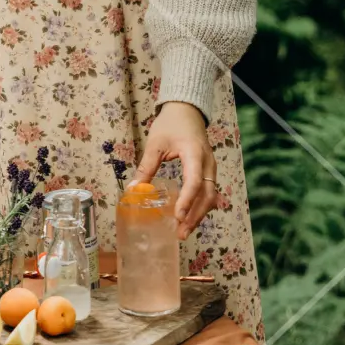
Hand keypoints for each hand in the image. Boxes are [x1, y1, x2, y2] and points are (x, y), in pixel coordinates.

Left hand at [134, 102, 217, 239]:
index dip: (187, 200)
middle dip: (195, 216)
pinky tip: (188, 218)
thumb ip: (146, 166)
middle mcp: (208, 163)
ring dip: (198, 215)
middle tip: (181, 233)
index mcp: (194, 153)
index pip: (194, 181)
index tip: (177, 216)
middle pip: (207, 194)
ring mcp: (210, 168)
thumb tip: (133, 189)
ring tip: (184, 231)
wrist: (187, 111)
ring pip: (210, 196)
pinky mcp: (208, 172)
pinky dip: (200, 207)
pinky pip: (208, 193)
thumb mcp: (155, 143)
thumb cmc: (171, 124)